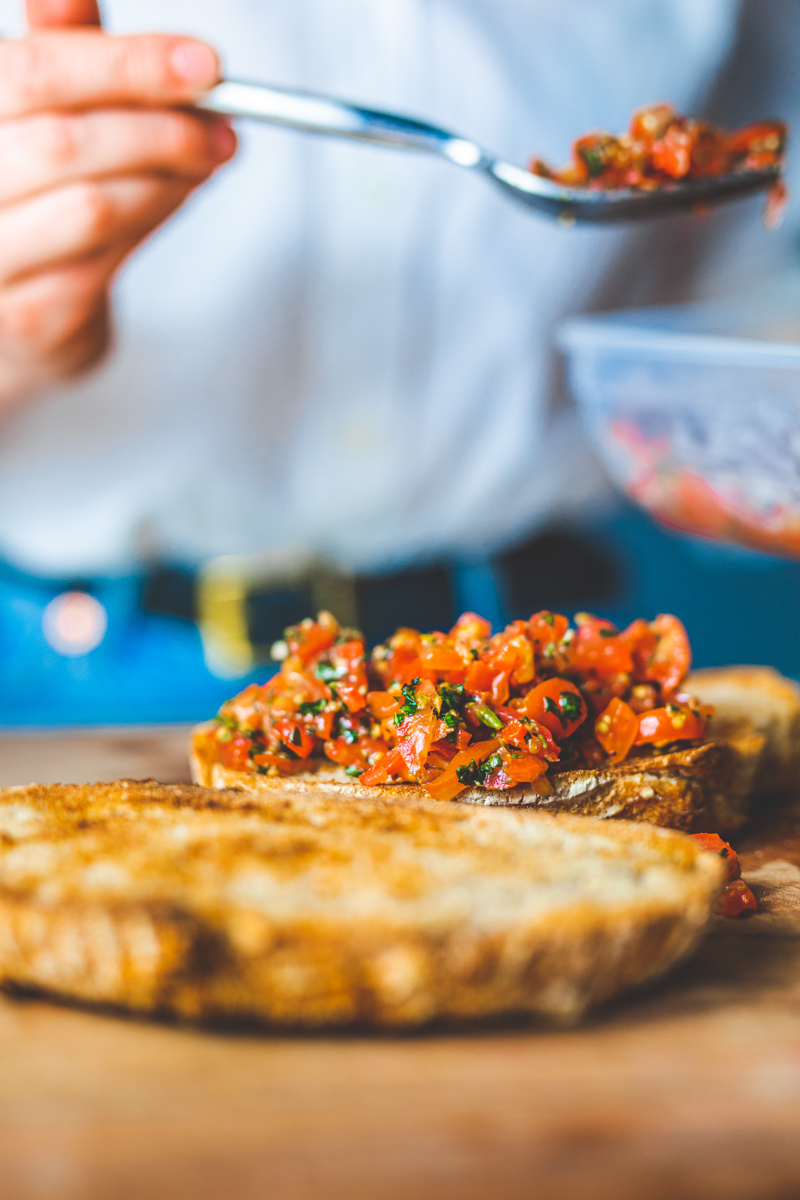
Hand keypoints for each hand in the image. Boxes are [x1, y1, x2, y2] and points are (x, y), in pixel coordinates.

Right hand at [0, 0, 236, 408]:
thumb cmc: (26, 195)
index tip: (206, 65)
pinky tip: (174, 199)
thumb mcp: (38, 109)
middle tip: (221, 125)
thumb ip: (61, 48)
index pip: (35, 72)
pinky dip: (151, 225)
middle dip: (160, 128)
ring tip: (205, 160)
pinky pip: (102, 264)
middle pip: (64, 140)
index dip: (126, 64)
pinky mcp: (24, 317)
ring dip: (166, 181)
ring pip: (91, 205)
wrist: (14, 314)